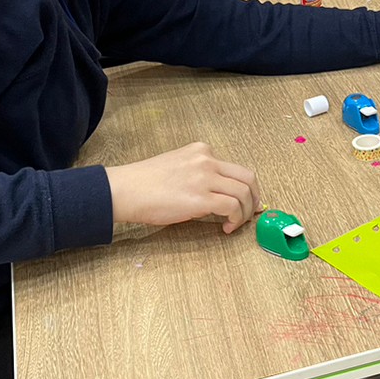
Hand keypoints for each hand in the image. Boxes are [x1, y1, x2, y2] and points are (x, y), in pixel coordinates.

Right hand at [106, 142, 262, 233]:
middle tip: (250, 212)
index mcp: (201, 151)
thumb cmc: (145, 184)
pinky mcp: (201, 197)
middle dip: (254, 198)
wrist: (125, 190)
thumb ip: (199, 173)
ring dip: (245, 212)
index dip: (246, 187)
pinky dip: (235, 219)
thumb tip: (218, 194)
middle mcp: (207, 160)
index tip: (247, 200)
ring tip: (234, 224)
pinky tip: (225, 228)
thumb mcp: (177, 166)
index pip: (235, 168)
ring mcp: (205, 177)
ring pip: (244, 193)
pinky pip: (232, 207)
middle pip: (248, 178)